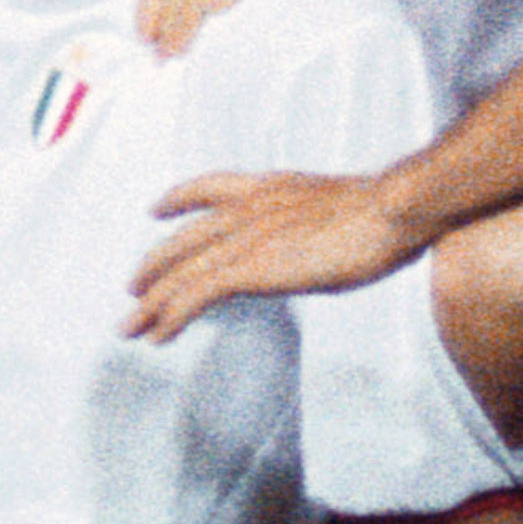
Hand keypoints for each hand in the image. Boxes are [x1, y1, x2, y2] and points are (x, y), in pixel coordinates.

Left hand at [130, 167, 420, 338]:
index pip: (210, 187)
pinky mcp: (252, 266)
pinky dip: (173, 316)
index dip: (178, 198)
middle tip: (131, 289)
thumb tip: (323, 236)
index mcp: (270, 187)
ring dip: (152, 302)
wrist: (392, 210)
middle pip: (184, 238)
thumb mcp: (339, 205)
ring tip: (129, 326)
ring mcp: (248, 236)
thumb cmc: (386, 212)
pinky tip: (159, 336)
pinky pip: (197, 295)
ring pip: (182, 271)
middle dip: (153, 267)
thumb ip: (314, 219)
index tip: (155, 209)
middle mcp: (249, 207)